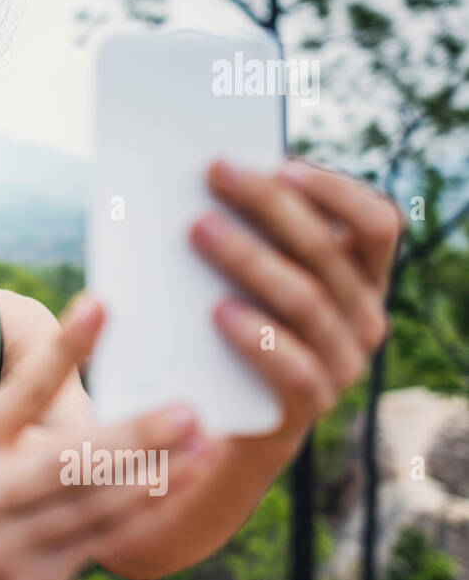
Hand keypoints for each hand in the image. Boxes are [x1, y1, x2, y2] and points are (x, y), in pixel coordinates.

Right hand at [0, 295, 214, 579]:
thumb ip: (29, 400)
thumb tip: (95, 331)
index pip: (20, 391)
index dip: (62, 349)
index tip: (100, 307)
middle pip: (66, 462)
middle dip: (133, 436)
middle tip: (187, 412)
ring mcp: (1, 547)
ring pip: (94, 505)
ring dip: (155, 474)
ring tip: (199, 446)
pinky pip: (102, 540)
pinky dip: (144, 508)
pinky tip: (176, 483)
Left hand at [190, 157, 403, 449]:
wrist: (232, 413)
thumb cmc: (238, 319)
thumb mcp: (254, 273)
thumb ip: (253, 229)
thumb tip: (215, 174)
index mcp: (363, 275)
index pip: (378, 223)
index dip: (337, 191)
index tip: (284, 166)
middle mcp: (364, 316)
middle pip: (326, 250)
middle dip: (269, 205)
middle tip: (215, 174)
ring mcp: (344, 362)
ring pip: (306, 300)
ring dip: (250, 258)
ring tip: (200, 230)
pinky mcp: (312, 404)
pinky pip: (292, 366)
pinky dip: (256, 335)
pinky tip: (218, 311)